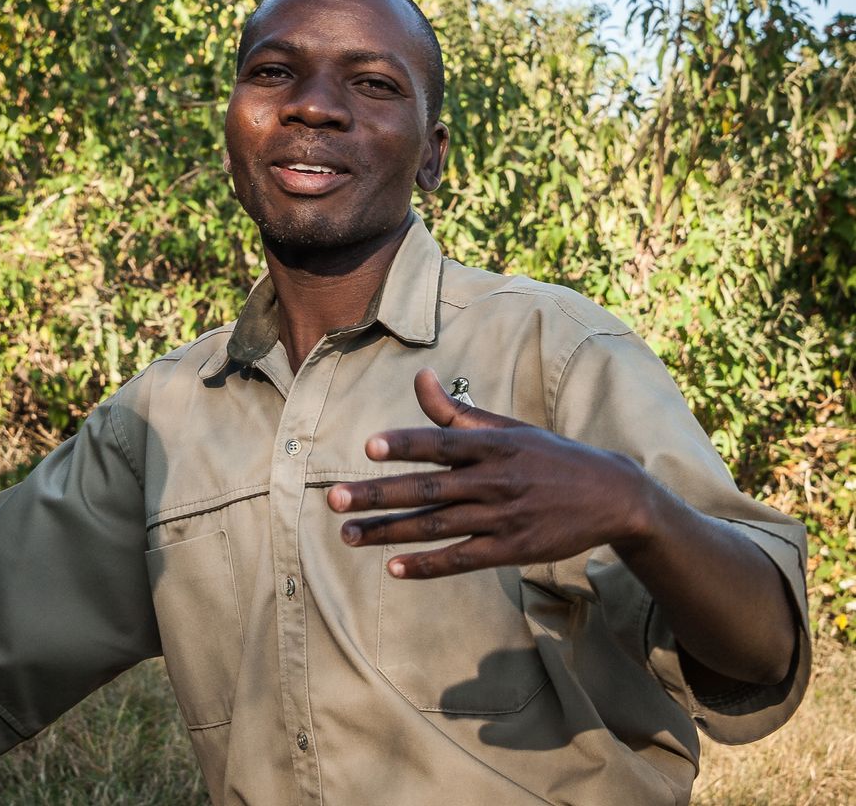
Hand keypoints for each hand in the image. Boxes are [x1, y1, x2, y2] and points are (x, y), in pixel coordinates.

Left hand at [326, 369, 652, 578]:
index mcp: (493, 445)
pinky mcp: (511, 549)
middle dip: (378, 495)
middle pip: (428, 489)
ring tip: (348, 535)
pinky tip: (394, 568)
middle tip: (334, 499)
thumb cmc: (549, 456)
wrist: (612, 496)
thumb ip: (457, 410)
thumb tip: (420, 378)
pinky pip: (462, 558)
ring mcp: (503, 518)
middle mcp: (494, 480)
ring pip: (436, 526)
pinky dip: (428, 565)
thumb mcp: (508, 428)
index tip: (369, 447)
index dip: (406, 444)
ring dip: (389, 532)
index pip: (441, 442)